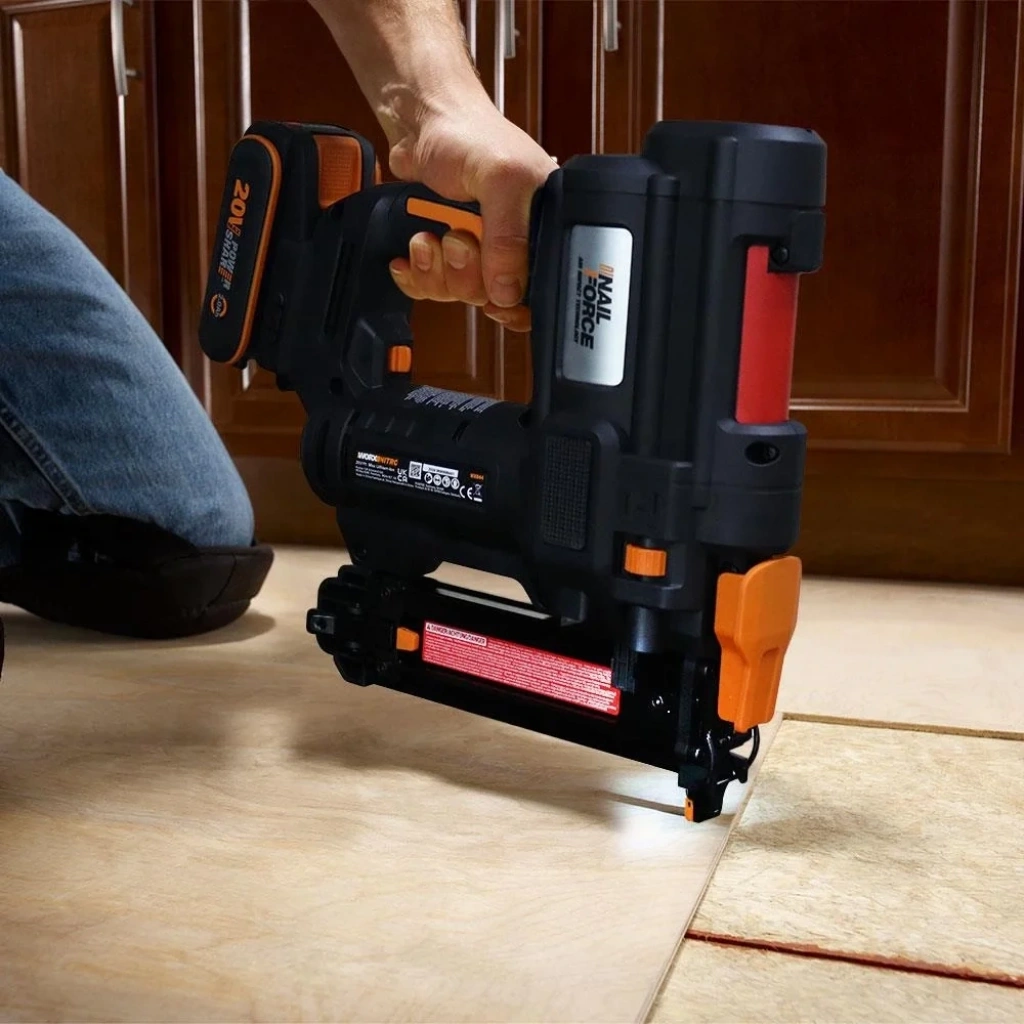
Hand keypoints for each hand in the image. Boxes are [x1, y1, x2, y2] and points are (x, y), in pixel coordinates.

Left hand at [386, 100, 555, 331]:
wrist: (420, 121)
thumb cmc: (469, 135)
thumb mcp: (501, 178)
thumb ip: (508, 236)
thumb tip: (508, 292)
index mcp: (542, 228)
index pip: (539, 289)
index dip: (516, 303)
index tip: (494, 301)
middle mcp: (512, 244)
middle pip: (492, 296)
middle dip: (465, 274)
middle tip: (455, 238)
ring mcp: (477, 250)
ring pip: (458, 293)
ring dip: (436, 271)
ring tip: (427, 237)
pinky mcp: (444, 252)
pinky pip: (432, 287)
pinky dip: (416, 276)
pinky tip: (409, 254)